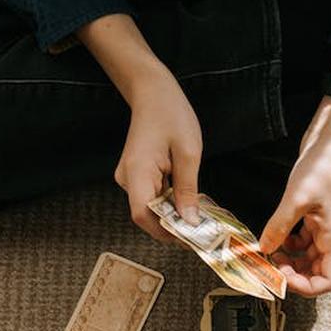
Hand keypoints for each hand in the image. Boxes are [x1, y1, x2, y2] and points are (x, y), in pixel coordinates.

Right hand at [114, 67, 202, 240]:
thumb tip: (189, 222)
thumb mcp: (188, 152)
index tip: (189, 239)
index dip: (165, 232)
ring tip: (201, 220)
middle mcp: (127, 178)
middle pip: (148, 216)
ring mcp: (130, 178)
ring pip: (152, 208)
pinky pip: (153, 197)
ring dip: (175, 216)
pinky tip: (190, 204)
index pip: (143, 215)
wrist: (152, 92)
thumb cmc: (170, 114)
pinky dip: (171, 204)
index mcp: (137, 171)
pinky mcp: (137, 176)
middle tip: (202, 233)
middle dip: (174, 228)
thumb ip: (188, 189)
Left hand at [258, 101, 330, 295]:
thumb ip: (280, 226)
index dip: (306, 286)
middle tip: (272, 267)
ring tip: (271, 253)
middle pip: (317, 274)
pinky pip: (304, 245)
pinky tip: (277, 238)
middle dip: (295, 275)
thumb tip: (264, 248)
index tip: (284, 278)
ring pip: (309, 260)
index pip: (329, 280)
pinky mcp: (316, 220)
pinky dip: (290, 247)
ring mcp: (326, 230)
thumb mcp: (298, 197)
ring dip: (290, 263)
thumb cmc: (324, 165)